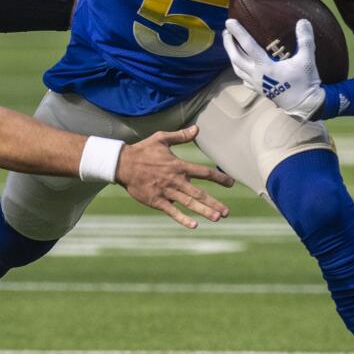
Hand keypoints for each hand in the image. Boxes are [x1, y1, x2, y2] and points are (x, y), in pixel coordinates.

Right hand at [115, 125, 232, 229]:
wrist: (122, 164)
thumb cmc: (143, 150)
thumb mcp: (162, 139)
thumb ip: (181, 136)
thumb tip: (197, 129)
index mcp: (178, 166)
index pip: (203, 173)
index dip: (219, 178)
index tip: (231, 183)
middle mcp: (175, 180)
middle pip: (199, 193)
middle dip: (214, 202)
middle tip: (227, 212)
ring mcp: (166, 192)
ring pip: (188, 203)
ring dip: (204, 211)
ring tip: (217, 218)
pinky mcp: (156, 201)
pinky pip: (172, 211)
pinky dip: (183, 219)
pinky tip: (194, 225)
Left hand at [223, 18, 324, 120]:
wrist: (304, 105)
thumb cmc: (305, 82)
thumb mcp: (307, 60)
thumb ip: (305, 40)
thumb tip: (303, 21)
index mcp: (265, 67)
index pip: (248, 46)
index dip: (238, 32)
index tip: (229, 22)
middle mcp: (256, 75)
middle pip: (236, 58)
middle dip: (229, 44)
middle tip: (225, 32)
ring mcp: (256, 84)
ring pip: (237, 68)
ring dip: (232, 55)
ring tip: (231, 45)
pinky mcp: (259, 90)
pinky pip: (243, 78)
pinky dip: (239, 69)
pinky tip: (241, 65)